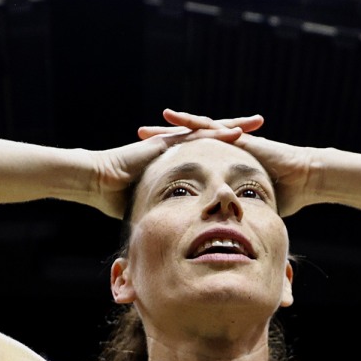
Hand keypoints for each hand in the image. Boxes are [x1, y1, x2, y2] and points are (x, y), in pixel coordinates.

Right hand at [87, 113, 250, 218]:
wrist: (99, 182)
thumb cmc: (117, 198)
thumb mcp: (153, 207)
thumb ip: (167, 214)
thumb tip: (178, 236)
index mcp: (177, 162)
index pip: (209, 155)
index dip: (230, 153)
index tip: (252, 153)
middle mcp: (177, 148)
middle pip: (214, 138)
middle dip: (239, 133)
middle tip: (261, 127)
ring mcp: (171, 142)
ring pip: (209, 131)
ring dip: (234, 127)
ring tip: (256, 123)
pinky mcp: (166, 142)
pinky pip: (196, 136)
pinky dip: (216, 134)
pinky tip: (235, 133)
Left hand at [139, 109, 317, 216]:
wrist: (306, 177)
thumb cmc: (287, 195)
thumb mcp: (254, 210)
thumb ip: (240, 220)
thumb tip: (232, 243)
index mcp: (227, 166)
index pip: (195, 163)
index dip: (173, 164)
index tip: (150, 166)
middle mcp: (226, 151)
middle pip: (189, 145)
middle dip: (164, 144)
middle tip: (139, 142)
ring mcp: (231, 142)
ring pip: (195, 133)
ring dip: (170, 130)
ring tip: (147, 128)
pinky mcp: (237, 137)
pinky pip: (210, 127)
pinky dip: (190, 122)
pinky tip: (171, 116)